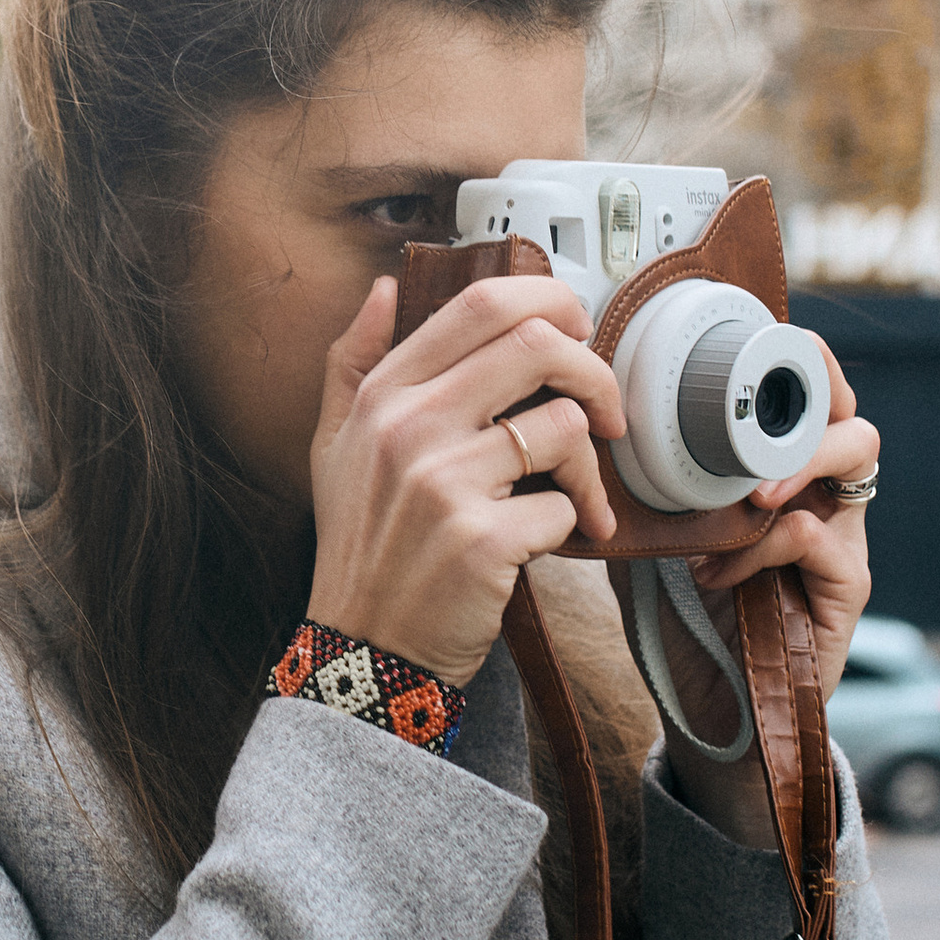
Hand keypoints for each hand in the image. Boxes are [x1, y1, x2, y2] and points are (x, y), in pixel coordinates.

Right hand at [306, 274, 628, 687]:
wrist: (364, 650)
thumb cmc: (361, 548)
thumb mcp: (333, 447)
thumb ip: (352, 362)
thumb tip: (386, 289)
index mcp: (383, 395)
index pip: (480, 305)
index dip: (549, 301)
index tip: (576, 332)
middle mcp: (408, 428)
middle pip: (538, 346)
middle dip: (594, 373)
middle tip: (606, 411)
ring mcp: (443, 483)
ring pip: (564, 428)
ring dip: (590, 465)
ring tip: (579, 495)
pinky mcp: (480, 539)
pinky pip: (565, 507)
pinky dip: (572, 526)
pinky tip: (549, 543)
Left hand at [611, 341, 878, 838]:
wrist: (713, 713)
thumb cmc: (684, 618)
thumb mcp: (651, 536)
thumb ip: (640, 489)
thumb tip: (580, 432)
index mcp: (785, 477)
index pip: (810, 396)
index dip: (794, 360)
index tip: (749, 347)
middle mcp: (824, 498)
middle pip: (849, 410)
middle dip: (810, 394)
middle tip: (755, 411)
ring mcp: (844, 540)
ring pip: (856, 456)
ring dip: (796, 461)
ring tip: (748, 496)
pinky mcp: (846, 588)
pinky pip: (816, 537)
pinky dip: (762, 545)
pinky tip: (715, 572)